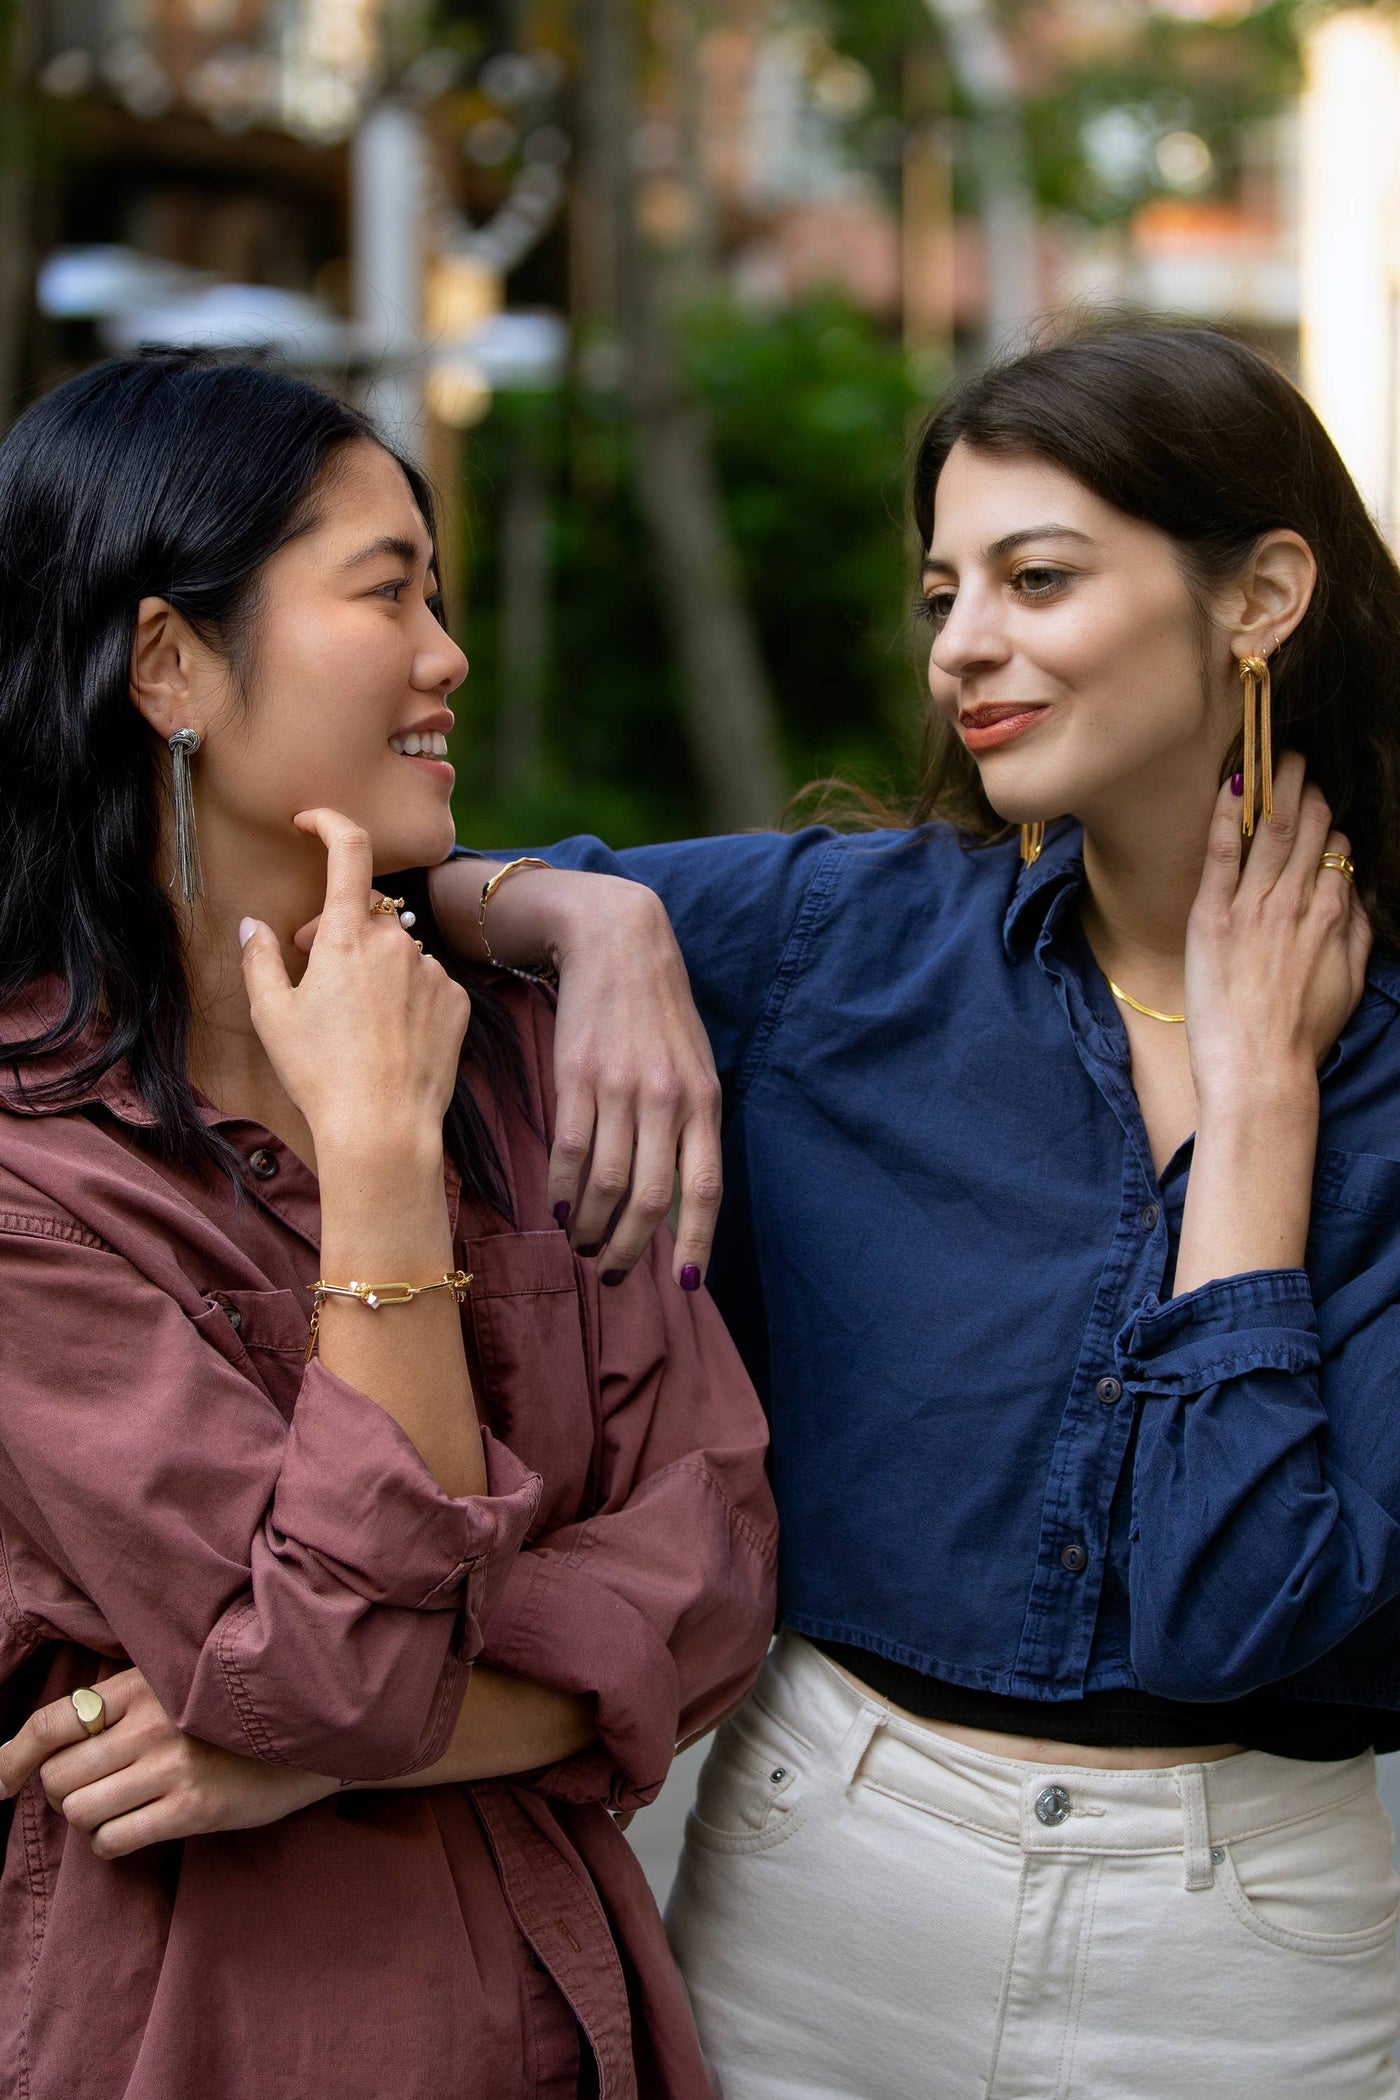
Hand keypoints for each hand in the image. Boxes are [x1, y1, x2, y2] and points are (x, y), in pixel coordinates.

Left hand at [0, 1671, 334, 1858]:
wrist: (312, 1736)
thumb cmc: (236, 1716)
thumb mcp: (181, 1687)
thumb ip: (125, 1702)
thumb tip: (52, 1739)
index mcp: (145, 1685)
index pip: (53, 1721)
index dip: (12, 1755)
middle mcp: (153, 1722)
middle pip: (59, 1775)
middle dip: (60, 1793)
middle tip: (87, 1791)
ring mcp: (172, 1767)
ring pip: (81, 1811)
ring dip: (87, 1819)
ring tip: (116, 1808)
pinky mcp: (194, 1809)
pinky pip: (114, 1840)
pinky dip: (111, 1842)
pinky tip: (135, 1828)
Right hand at [240, 809, 470, 1152]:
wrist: (382, 1126)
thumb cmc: (318, 1072)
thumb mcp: (270, 1015)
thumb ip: (259, 958)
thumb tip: (253, 925)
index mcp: (346, 935)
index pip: (348, 848)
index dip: (330, 822)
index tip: (311, 821)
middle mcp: (395, 941)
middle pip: (365, 912)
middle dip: (337, 927)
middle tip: (312, 964)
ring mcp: (431, 970)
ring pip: (398, 950)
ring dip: (375, 966)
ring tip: (355, 1020)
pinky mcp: (456, 1001)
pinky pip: (427, 981)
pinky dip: (406, 995)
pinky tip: (389, 1036)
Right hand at [547, 880, 721, 1279]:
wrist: (619, 942)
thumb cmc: (661, 1014)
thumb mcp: (696, 1066)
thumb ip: (692, 1126)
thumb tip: (681, 1199)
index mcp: (704, 1102)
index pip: (704, 1189)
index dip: (694, 1243)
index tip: (683, 1285)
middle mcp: (666, 1100)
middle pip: (650, 1200)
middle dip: (628, 1249)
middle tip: (608, 1272)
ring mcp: (620, 1089)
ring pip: (606, 1183)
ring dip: (589, 1225)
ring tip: (580, 1242)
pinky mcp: (577, 1076)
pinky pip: (570, 1150)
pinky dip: (561, 1188)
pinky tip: (557, 1206)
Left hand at [1186, 753, 1370, 1109]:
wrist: (1259, 1070)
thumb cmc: (1303, 1034)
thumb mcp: (1350, 983)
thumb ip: (1358, 933)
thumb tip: (1357, 895)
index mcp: (1331, 915)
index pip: (1335, 850)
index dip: (1327, 827)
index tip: (1318, 811)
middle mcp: (1296, 902)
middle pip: (1305, 828)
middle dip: (1305, 788)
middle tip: (1298, 761)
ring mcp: (1253, 906)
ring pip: (1268, 829)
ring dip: (1274, 786)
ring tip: (1275, 755)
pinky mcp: (1212, 917)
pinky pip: (1219, 852)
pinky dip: (1224, 814)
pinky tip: (1230, 782)